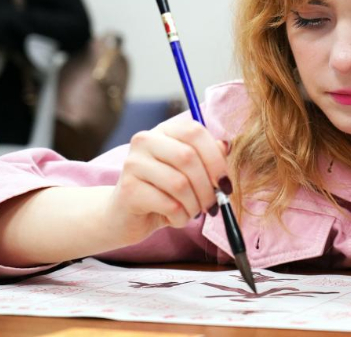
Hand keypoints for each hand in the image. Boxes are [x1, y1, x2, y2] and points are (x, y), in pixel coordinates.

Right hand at [104, 118, 229, 246]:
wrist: (125, 216)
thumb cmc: (163, 192)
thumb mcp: (189, 173)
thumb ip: (207, 157)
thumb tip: (225, 146)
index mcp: (163, 130)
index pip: (195, 131)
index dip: (216, 158)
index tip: (225, 183)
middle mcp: (145, 141)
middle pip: (188, 157)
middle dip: (208, 187)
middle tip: (213, 205)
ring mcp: (133, 163)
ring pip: (180, 184)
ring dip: (195, 205)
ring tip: (193, 212)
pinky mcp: (129, 190)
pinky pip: (169, 205)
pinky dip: (181, 217)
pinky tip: (176, 218)